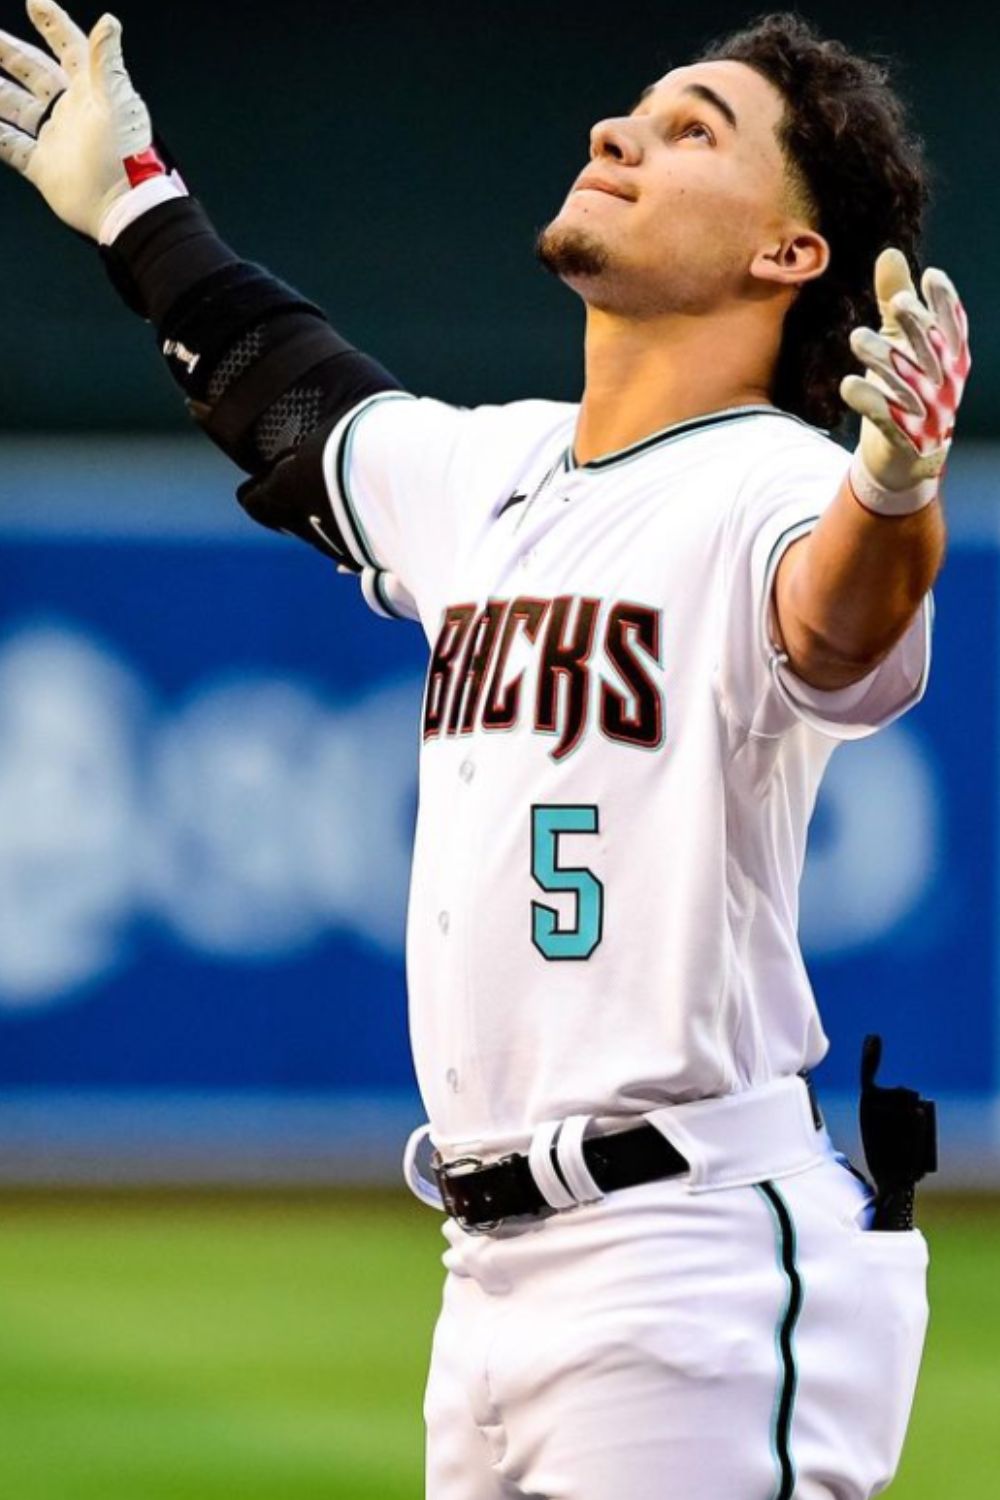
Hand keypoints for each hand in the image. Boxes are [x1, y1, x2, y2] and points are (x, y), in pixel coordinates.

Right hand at [0, 1, 165, 239]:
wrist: (122, 206)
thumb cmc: (125, 153)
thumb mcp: (119, 102)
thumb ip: (107, 61)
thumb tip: (109, 20)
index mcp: (90, 91)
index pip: (69, 48)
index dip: (53, 25)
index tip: (34, 3)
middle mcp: (70, 111)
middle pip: (34, 72)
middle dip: (9, 52)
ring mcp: (55, 138)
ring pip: (16, 106)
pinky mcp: (43, 166)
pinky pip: (10, 145)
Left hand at [840, 248, 970, 511]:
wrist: (908, 457)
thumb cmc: (909, 386)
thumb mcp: (903, 341)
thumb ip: (897, 300)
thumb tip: (890, 253)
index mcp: (949, 357)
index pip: (952, 327)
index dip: (945, 303)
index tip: (931, 278)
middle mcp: (941, 383)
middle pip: (929, 350)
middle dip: (917, 327)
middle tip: (900, 305)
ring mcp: (922, 412)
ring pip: (903, 381)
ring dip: (882, 359)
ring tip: (856, 337)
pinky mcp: (898, 435)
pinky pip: (882, 416)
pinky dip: (866, 400)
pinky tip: (847, 385)